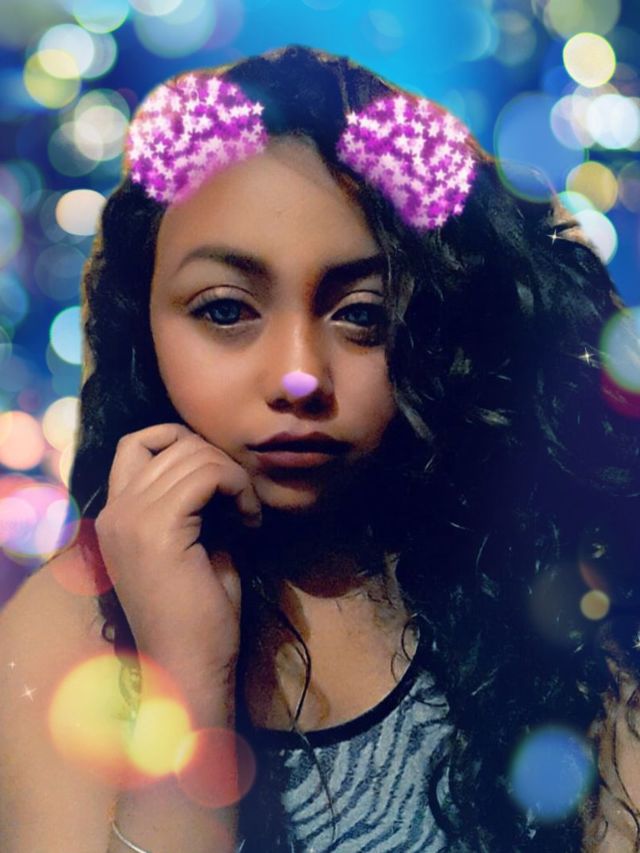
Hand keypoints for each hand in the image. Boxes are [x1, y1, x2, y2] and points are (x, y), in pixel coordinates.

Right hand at [94, 423, 262, 682]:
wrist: (187, 669)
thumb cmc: (196, 617)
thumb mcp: (190, 545)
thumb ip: (191, 502)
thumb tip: (218, 467)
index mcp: (116, 515)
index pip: (136, 443)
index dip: (181, 443)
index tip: (216, 478)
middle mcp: (115, 510)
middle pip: (172, 444)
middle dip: (217, 461)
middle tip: (241, 500)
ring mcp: (131, 518)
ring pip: (194, 456)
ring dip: (232, 477)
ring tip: (247, 514)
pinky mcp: (159, 529)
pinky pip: (208, 475)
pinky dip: (238, 487)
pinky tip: (250, 521)